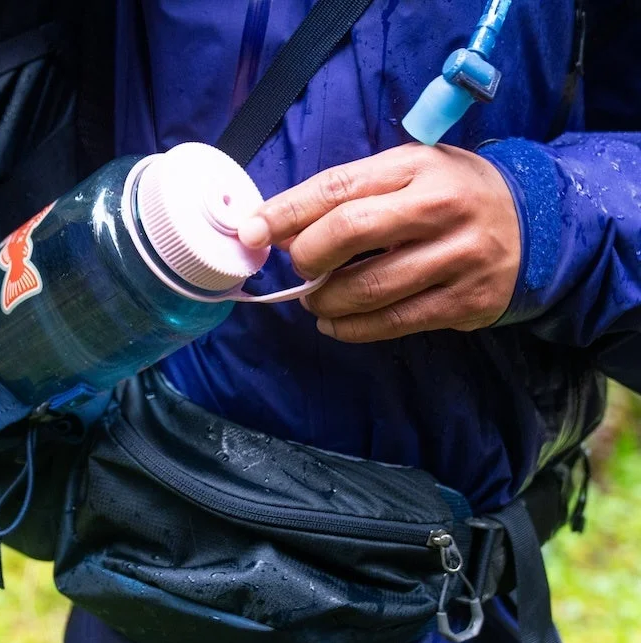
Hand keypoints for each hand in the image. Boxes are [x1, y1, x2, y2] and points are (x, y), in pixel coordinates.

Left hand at [238, 143, 520, 342]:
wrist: (540, 224)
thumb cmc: (452, 195)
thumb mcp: (409, 173)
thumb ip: (351, 194)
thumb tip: (279, 226)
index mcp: (417, 167)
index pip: (338, 188)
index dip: (286, 211)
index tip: (250, 231)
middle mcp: (441, 208)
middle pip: (349, 232)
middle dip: (307, 256)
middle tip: (299, 267)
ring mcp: (458, 257)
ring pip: (368, 287)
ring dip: (325, 300)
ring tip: (315, 299)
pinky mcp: (465, 302)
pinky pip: (393, 322)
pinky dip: (352, 328)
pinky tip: (336, 323)